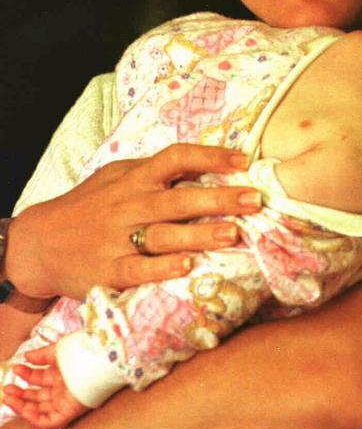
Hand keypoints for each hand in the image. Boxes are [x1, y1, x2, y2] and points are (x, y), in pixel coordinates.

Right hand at [4, 345, 87, 428]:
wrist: (98, 361)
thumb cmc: (81, 353)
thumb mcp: (58, 351)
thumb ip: (41, 354)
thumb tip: (25, 356)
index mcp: (61, 373)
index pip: (39, 377)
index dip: (25, 374)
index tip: (15, 368)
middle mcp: (61, 389)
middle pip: (37, 396)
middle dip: (20, 393)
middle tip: (7, 389)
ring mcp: (64, 401)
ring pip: (39, 410)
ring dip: (22, 406)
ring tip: (8, 398)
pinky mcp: (68, 412)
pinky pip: (49, 422)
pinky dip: (34, 419)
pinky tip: (24, 409)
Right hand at [7, 144, 260, 298]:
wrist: (39, 243)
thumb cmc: (89, 206)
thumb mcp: (117, 176)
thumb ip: (155, 171)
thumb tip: (203, 161)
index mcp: (135, 178)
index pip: (176, 158)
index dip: (210, 157)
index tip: (242, 161)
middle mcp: (130, 205)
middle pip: (180, 199)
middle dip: (220, 199)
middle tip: (255, 199)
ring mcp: (118, 239)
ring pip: (164, 235)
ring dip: (200, 234)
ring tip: (234, 234)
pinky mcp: (109, 271)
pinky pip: (139, 269)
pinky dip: (163, 267)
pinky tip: (188, 266)